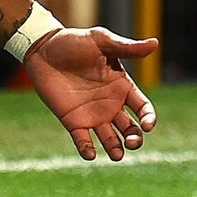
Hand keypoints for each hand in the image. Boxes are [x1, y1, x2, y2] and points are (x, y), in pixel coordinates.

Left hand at [24, 27, 158, 160]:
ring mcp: (92, 114)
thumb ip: (125, 47)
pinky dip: (87, 149)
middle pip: (131, 129)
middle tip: (132, 143)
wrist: (42, 48)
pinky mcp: (72, 120)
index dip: (149, 118)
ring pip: (110, 138)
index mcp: (122, 86)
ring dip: (116, 149)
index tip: (148, 125)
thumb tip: (155, 43)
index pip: (143, 108)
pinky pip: (83, 140)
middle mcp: (111, 104)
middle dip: (135, 139)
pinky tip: (90, 154)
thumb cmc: (72, 41)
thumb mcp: (100, 41)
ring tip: (116, 155)